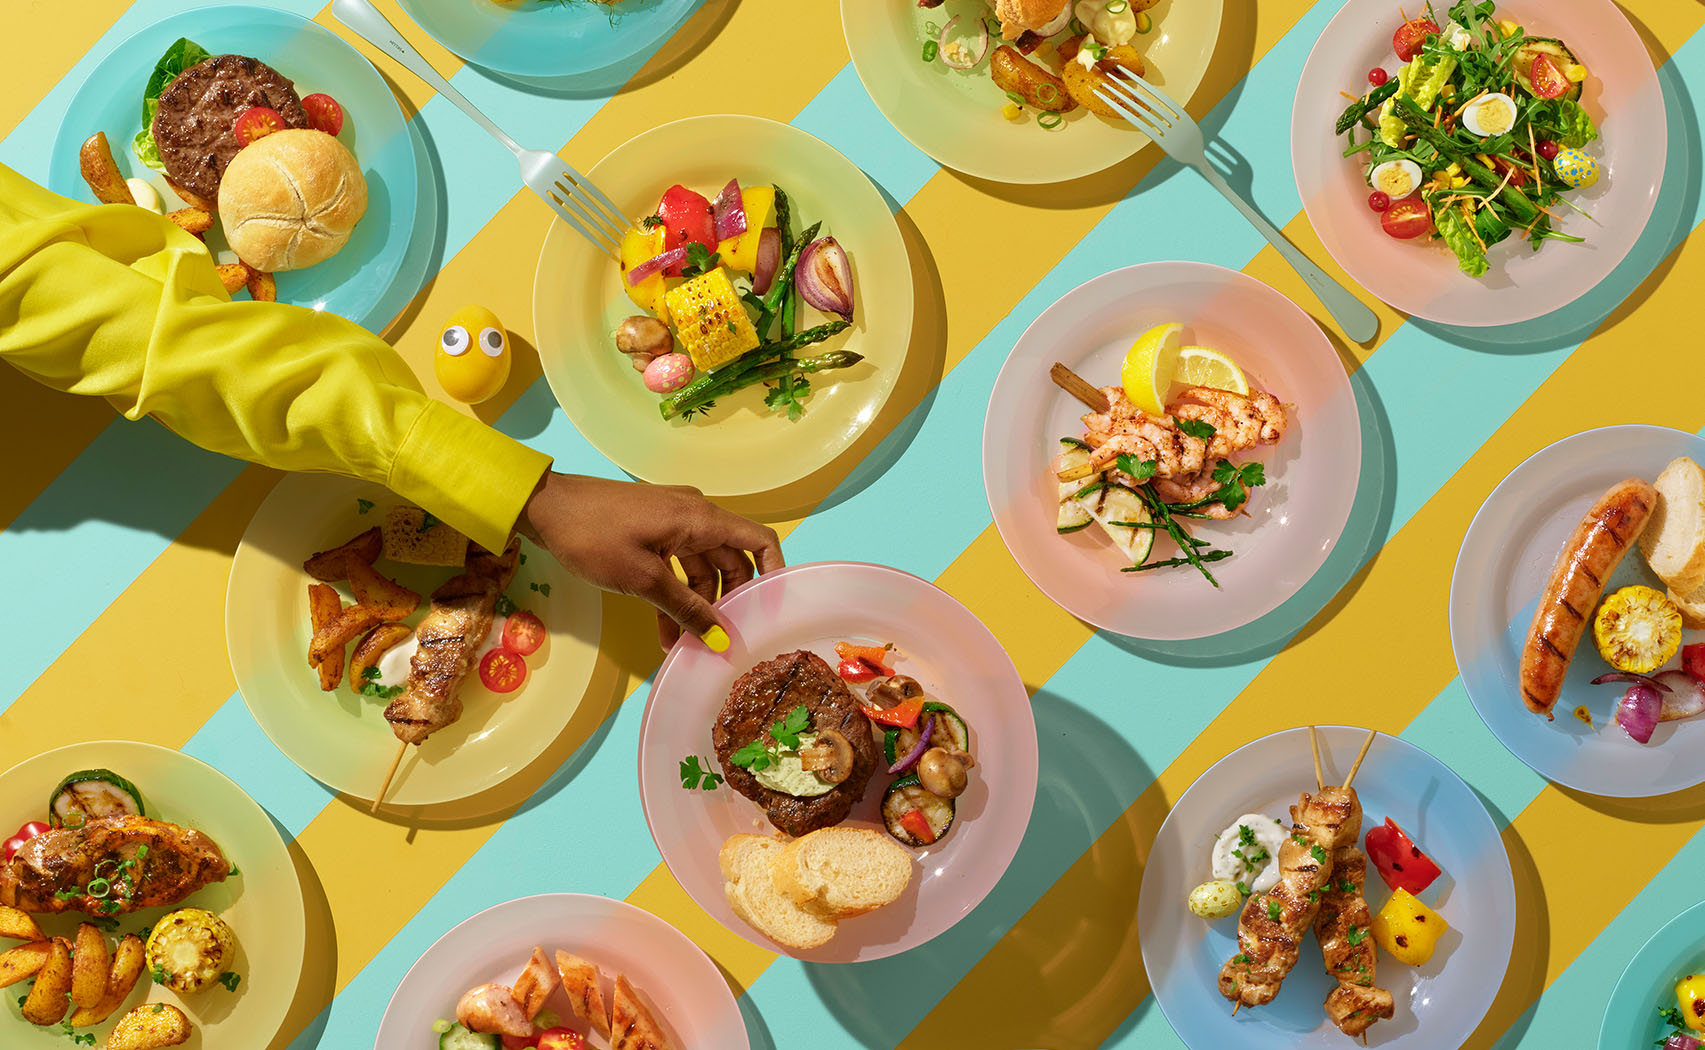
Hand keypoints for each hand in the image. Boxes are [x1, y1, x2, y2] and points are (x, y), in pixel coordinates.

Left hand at [517, 473, 782, 650]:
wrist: (544, 508)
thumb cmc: (594, 536)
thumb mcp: (643, 579)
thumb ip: (686, 609)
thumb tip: (721, 640)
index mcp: (701, 518)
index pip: (759, 540)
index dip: (774, 573)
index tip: (771, 610)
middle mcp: (695, 515)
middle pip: (731, 560)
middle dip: (729, 601)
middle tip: (721, 639)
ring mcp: (673, 521)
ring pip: (702, 568)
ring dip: (697, 605)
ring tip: (685, 646)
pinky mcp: (652, 530)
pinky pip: (677, 564)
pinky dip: (675, 594)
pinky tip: (665, 630)